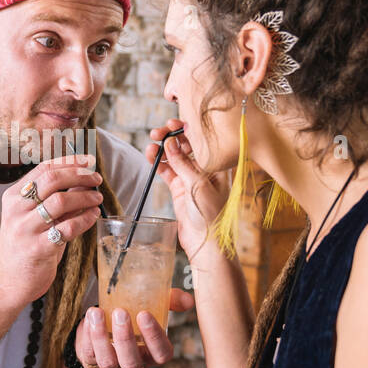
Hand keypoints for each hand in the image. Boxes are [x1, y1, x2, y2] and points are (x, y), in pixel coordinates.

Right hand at [0, 153, 104, 307]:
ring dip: (85, 197)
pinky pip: (67, 227)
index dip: (68, 162)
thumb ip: (54, 199)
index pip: (43, 169)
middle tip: (96, 179)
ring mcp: (25, 229)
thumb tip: (83, 178)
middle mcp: (16, 210)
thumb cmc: (26, 246)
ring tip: (97, 198)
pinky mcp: (38, 248)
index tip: (88, 161)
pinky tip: (93, 216)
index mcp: (13, 197)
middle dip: (79, 176)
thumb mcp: (34, 218)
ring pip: (60, 201)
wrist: (10, 282)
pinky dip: (85, 219)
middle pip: (52, 180)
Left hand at [74, 289, 194, 367]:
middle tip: (120, 313)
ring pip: (107, 361)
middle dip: (125, 338)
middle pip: (131, 362)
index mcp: (154, 354)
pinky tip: (88, 319)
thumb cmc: (134, 318)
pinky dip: (86, 336)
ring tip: (96, 312)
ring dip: (101, 337)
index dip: (154, 337)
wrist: (106, 325)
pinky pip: (88, 355)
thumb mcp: (153, 308)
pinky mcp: (91, 366)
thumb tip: (188, 299)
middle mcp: (135, 366)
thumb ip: (170, 301)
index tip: (144, 314)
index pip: (161, 354)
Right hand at [144, 119, 231, 263]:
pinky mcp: (179, 188)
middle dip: (171, 137)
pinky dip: (158, 163)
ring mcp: (191, 178)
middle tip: (157, 133)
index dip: (187, 129)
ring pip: (174, 156)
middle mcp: (205, 168)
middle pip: (186, 145)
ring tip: (150, 146)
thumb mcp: (198, 186)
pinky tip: (150, 156)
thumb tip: (170, 142)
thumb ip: (183, 164)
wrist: (206, 243)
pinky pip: (167, 170)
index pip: (202, 140)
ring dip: (162, 149)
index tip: (173, 123)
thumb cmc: (211, 216)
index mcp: (217, 164)